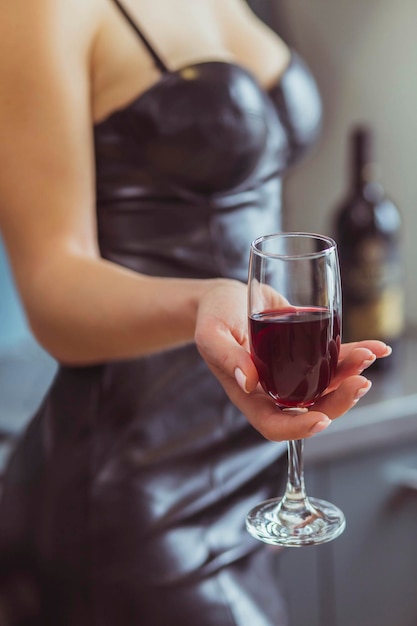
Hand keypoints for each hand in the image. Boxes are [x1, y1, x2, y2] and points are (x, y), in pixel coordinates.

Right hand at [195, 279, 391, 441]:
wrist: (227, 297)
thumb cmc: (213, 315)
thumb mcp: (211, 334)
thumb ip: (226, 357)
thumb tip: (249, 381)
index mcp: (249, 394)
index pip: (274, 424)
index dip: (298, 428)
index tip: (320, 419)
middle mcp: (274, 390)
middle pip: (310, 409)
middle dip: (339, 402)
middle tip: (360, 383)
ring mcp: (291, 373)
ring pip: (326, 387)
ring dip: (351, 377)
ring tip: (368, 357)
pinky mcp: (304, 353)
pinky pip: (332, 360)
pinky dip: (354, 355)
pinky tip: (376, 348)